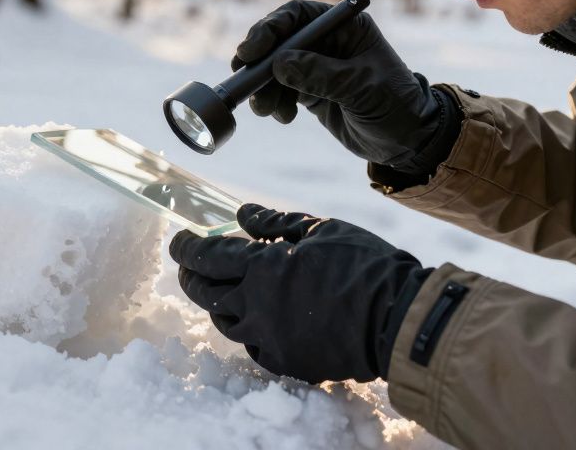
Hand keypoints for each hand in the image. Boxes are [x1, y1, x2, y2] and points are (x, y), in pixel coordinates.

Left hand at [169, 203, 430, 382]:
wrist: (396, 319)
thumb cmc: (363, 265)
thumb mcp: (321, 229)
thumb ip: (275, 222)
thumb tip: (241, 213)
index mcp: (262, 267)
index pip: (207, 256)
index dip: (187, 248)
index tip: (179, 241)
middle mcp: (256, 305)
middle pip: (206, 292)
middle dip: (191, 277)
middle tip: (189, 267)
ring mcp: (268, 338)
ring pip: (226, 322)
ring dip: (217, 305)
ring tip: (222, 292)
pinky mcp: (285, 362)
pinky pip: (253, 347)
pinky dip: (248, 332)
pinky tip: (255, 321)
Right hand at [233, 0, 459, 175]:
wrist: (407, 141)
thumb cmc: (395, 106)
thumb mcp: (362, 88)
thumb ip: (321, 74)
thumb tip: (279, 64)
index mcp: (345, 27)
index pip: (299, 15)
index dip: (271, 28)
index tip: (252, 50)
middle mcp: (328, 41)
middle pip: (279, 39)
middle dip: (259, 60)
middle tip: (243, 79)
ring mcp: (316, 65)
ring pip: (274, 67)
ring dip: (263, 87)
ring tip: (266, 109)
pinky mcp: (309, 89)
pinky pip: (279, 89)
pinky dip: (273, 101)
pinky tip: (283, 116)